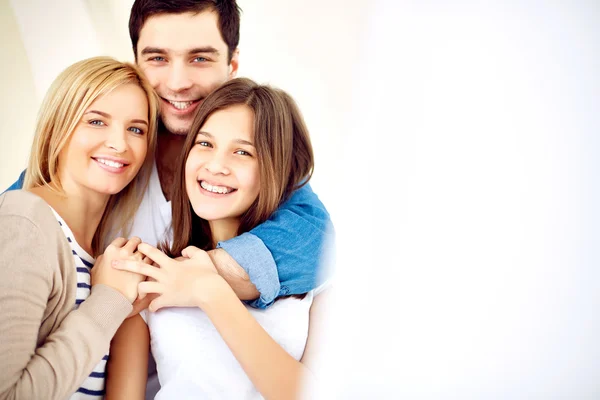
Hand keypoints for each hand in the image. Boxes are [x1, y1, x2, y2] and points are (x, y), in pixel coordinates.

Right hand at [92, 237, 145, 302]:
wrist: (111, 299)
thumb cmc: (101, 287)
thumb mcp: (95, 270)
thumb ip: (101, 259)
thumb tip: (105, 256)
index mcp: (111, 250)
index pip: (121, 240)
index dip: (124, 244)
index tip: (126, 249)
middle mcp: (123, 252)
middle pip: (135, 240)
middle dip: (137, 245)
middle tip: (137, 252)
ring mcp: (135, 259)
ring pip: (145, 248)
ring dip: (145, 253)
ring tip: (143, 259)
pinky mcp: (144, 268)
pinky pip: (151, 259)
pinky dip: (151, 261)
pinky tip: (148, 266)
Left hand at [112, 243, 227, 311]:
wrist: (209, 290)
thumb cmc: (207, 273)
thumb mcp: (201, 256)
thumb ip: (191, 251)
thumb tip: (183, 251)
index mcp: (171, 264)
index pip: (154, 253)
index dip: (145, 248)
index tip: (136, 245)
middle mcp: (164, 275)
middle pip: (141, 268)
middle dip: (125, 264)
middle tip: (113, 263)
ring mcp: (165, 288)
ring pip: (143, 287)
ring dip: (138, 289)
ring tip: (135, 292)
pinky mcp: (168, 300)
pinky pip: (154, 305)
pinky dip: (153, 307)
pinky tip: (152, 308)